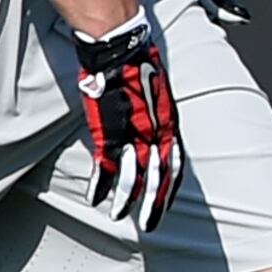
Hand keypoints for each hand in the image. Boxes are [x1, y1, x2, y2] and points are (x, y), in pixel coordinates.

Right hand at [70, 15, 181, 230]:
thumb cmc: (137, 65)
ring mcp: (131, 131)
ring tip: (121, 217)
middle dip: (154, 202)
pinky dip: (102, 183)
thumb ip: (155, 115)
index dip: (170, 185)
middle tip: (150, 224)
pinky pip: (106, 162)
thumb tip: (152, 129)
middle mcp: (154, 130)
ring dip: (127, 199)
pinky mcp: (108, 128)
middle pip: (158, 174)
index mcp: (167, 122)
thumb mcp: (155, 94)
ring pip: (133, 174)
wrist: (120, 46)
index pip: (174, 161)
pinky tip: (96, 198)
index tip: (167, 203)